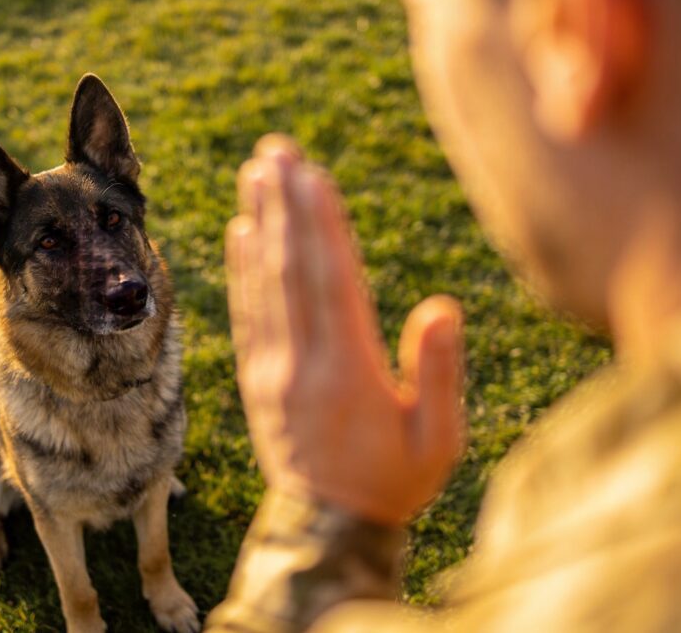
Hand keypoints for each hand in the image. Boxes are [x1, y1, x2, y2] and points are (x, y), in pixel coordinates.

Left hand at [225, 134, 465, 525]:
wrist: (325, 529)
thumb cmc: (393, 483)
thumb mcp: (436, 440)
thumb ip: (438, 373)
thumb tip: (441, 306)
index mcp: (348, 373)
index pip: (332, 283)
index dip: (322, 226)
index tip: (312, 175)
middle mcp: (301, 363)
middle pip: (291, 271)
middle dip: (285, 206)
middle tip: (276, 151)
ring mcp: (271, 370)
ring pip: (263, 285)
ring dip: (260, 223)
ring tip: (255, 173)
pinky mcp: (255, 379)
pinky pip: (246, 315)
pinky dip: (241, 271)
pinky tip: (239, 231)